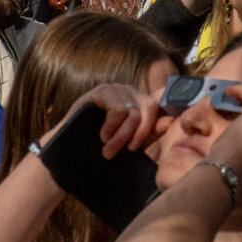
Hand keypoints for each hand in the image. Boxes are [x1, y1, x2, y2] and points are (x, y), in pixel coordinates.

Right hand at [47, 81, 168, 160]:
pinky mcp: (102, 90)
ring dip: (121, 136)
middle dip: (139, 134)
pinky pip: (118, 109)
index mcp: (140, 103)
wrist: (70, 152)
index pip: (157, 104)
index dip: (155, 121)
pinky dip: (111, 126)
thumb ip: (149, 133)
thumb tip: (171, 121)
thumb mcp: (129, 143)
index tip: (141, 144)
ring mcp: (116, 89)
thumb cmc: (101, 147)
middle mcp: (130, 92)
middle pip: (150, 107)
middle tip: (127, 151)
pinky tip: (102, 136)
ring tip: (108, 150)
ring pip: (133, 111)